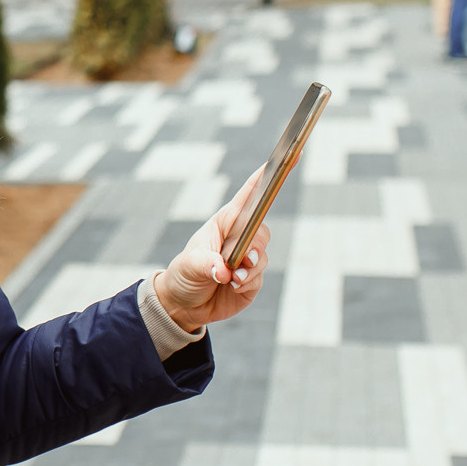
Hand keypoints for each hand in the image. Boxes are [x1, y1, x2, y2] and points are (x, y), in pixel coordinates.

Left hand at [149, 167, 273, 331]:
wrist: (183, 306)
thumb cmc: (183, 275)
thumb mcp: (188, 265)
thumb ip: (206, 264)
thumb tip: (224, 271)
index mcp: (224, 223)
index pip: (248, 196)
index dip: (265, 178)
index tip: (283, 160)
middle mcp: (239, 238)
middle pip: (261, 231)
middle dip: (256, 245)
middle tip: (245, 259)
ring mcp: (247, 259)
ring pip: (262, 257)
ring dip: (249, 269)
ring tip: (231, 278)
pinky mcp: (251, 280)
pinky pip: (258, 278)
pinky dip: (247, 283)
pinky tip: (233, 286)